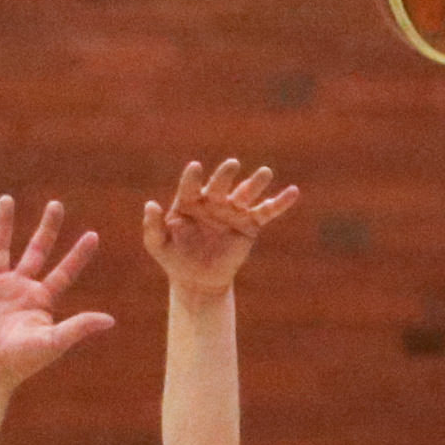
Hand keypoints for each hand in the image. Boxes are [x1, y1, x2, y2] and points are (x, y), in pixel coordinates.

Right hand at [0, 196, 114, 385]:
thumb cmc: (22, 361)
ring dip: (4, 224)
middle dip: (47, 228)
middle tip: (57, 204)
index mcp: (42, 299)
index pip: (65, 271)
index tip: (93, 235)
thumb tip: (110, 320)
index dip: (79, 255)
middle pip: (37, 250)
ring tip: (6, 199)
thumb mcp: (52, 342)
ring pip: (1, 248)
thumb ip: (78, 327)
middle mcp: (22, 287)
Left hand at [140, 158, 301, 295]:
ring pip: (245, 194)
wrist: (197, 279)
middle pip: (220, 185)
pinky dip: (280, 202)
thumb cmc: (175, 259)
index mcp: (189, 201)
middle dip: (225, 176)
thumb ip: (152, 226)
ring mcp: (232, 211)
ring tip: (265, 172)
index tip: (195, 169)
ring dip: (255, 183)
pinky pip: (266, 212)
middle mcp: (212, 200)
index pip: (190, 186)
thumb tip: (150, 204)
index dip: (192, 178)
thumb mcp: (157, 245)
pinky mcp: (249, 225)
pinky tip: (293, 192)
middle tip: (232, 165)